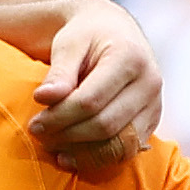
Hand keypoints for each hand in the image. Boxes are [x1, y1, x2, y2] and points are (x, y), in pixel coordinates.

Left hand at [26, 0, 162, 175]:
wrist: (115, 31)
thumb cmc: (87, 36)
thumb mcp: (69, 44)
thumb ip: (59, 72)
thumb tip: (44, 98)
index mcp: (129, 57)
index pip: (91, 100)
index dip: (60, 117)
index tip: (34, 124)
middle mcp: (150, 82)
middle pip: (106, 125)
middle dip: (68, 135)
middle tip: (39, 135)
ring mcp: (155, 104)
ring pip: (119, 144)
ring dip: (83, 153)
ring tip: (54, 149)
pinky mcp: (152, 121)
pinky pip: (127, 150)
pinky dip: (99, 158)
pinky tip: (72, 156)